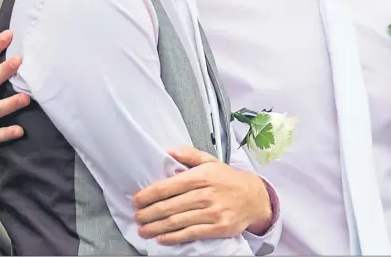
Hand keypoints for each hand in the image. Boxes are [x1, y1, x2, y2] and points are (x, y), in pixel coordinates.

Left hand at [132, 146, 271, 244]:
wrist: (254, 197)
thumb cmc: (228, 178)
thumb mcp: (210, 161)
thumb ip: (189, 154)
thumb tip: (169, 152)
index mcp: (201, 175)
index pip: (169, 186)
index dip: (150, 194)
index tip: (137, 199)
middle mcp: (206, 194)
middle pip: (171, 205)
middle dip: (150, 213)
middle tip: (137, 216)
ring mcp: (213, 212)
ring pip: (178, 221)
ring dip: (157, 227)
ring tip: (143, 230)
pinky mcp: (219, 228)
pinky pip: (192, 233)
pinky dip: (175, 237)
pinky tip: (163, 238)